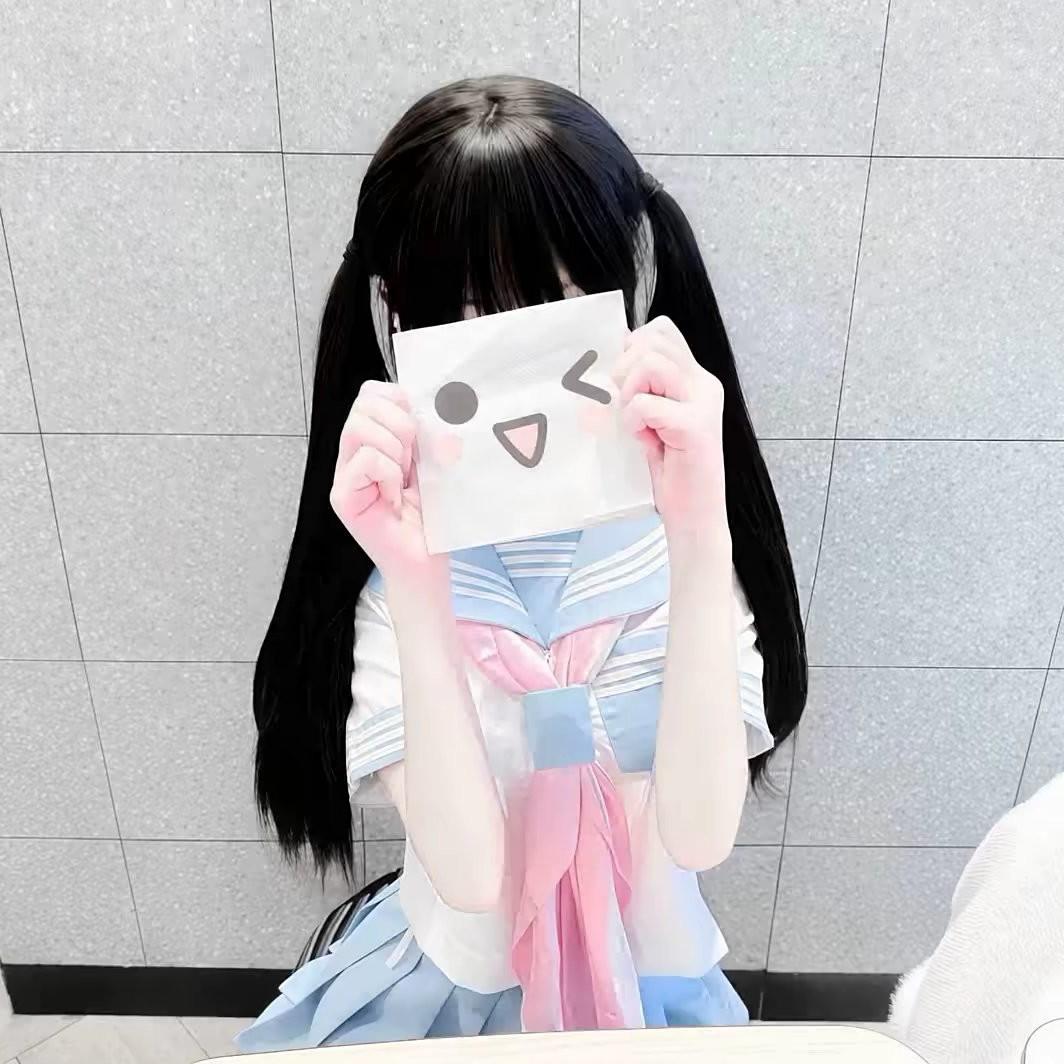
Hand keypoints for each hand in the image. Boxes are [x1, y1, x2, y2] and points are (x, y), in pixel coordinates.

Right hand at [329, 382, 436, 578]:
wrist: (427, 562)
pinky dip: (388, 473)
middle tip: (412, 460)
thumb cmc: (431, 518)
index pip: (371, 393)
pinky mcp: (342, 497)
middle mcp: (353, 454)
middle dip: (398, 424)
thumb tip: (435, 406)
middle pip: (362, 403)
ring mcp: (344, 476)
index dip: (396, 399)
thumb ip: (429, 433)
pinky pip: (365, 459)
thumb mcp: (435, 463)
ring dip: (394, 448)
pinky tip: (395, 496)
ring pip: (359, 427)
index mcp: (374, 441)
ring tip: (404, 479)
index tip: (419, 428)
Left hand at [615, 317, 728, 541]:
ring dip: (629, 392)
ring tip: (636, 422)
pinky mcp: (694, 426)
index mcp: (696, 379)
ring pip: (649, 362)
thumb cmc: (672, 472)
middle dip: (625, 368)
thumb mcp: (652, 419)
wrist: (695, 516)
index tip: (624, 383)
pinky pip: (644, 404)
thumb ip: (642, 386)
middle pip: (653, 340)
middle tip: (626, 405)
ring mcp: (703, 403)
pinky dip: (633, 421)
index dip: (633, 347)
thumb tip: (612, 350)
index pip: (662, 330)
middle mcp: (705, 384)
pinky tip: (644, 440)